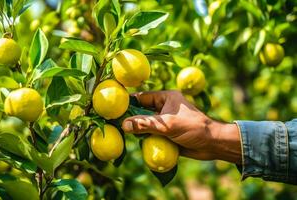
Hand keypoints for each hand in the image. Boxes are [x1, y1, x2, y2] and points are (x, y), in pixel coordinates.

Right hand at [122, 91, 241, 163]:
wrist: (212, 144)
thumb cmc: (193, 128)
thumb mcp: (168, 124)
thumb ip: (146, 124)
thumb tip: (124, 125)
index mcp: (166, 98)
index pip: (143, 97)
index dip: (129, 103)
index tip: (115, 109)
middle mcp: (165, 107)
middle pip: (143, 111)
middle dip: (132, 118)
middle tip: (116, 124)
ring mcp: (166, 121)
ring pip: (147, 124)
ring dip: (138, 131)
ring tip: (124, 135)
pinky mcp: (167, 134)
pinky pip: (153, 135)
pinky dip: (146, 139)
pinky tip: (137, 144)